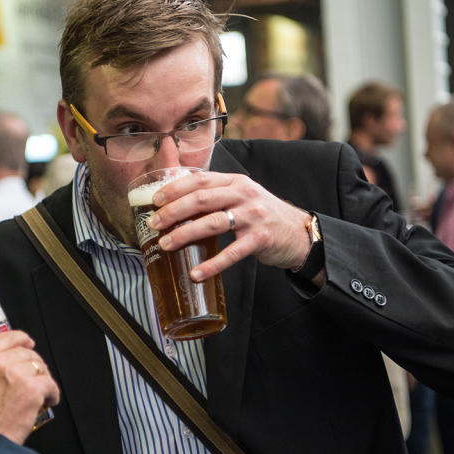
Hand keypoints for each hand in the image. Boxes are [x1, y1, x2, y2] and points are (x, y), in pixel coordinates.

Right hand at [0, 330, 58, 444]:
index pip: (7, 337)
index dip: (22, 339)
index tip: (29, 343)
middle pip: (27, 353)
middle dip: (34, 366)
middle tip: (34, 379)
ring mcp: (16, 374)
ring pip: (40, 368)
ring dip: (43, 381)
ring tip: (40, 394)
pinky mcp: (32, 390)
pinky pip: (50, 385)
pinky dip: (52, 394)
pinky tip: (48, 401)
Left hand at [148, 170, 311, 279]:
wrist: (298, 232)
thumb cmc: (263, 215)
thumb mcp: (242, 196)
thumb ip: (216, 194)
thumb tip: (177, 201)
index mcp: (235, 182)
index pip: (201, 180)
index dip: (175, 189)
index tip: (155, 200)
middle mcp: (244, 195)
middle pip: (202, 199)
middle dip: (174, 211)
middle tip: (154, 224)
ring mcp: (253, 216)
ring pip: (213, 223)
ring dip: (185, 234)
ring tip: (166, 245)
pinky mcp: (260, 239)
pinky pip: (232, 253)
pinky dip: (212, 264)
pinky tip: (196, 273)